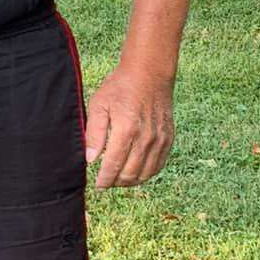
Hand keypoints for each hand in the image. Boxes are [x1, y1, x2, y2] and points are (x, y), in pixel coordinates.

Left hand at [82, 62, 176, 187]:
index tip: (98, 185)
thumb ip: (94, 134)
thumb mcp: (99, 105)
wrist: (149, 73)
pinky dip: (146, 174)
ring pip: (145, 173)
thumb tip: (90, 159)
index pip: (114, 165)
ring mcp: (160, 139)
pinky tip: (135, 172)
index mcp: (126, 129)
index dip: (105, 179)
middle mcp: (146, 138)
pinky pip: (158, 165)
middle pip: (130, 174)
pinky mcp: (168, 138)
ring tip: (119, 179)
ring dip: (131, 181)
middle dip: (116, 182)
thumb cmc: (120, 87)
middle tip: (106, 181)